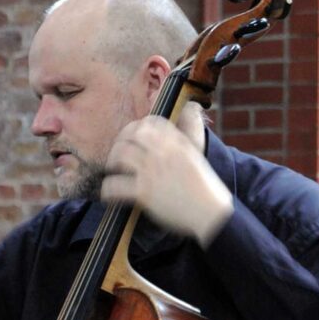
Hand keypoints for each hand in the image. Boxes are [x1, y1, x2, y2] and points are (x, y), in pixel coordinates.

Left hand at [102, 116, 233, 247]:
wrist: (211, 213)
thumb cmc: (206, 186)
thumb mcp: (198, 152)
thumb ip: (190, 129)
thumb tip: (191, 105)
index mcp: (177, 142)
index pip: (150, 123)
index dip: (136, 128)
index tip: (132, 138)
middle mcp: (163, 152)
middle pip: (131, 135)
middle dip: (120, 143)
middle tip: (117, 155)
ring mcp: (151, 171)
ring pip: (120, 155)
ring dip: (111, 162)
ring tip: (112, 171)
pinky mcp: (143, 192)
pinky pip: (115, 185)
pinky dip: (107, 189)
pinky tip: (108, 194)